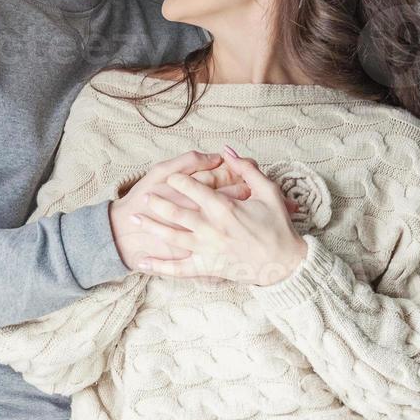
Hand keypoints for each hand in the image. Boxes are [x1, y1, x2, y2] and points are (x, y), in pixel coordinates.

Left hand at [129, 147, 307, 285]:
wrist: (285, 264)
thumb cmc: (278, 227)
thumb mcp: (268, 192)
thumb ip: (247, 169)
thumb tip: (227, 150)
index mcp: (225, 208)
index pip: (195, 189)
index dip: (179, 181)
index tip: (170, 177)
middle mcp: (212, 229)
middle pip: (177, 213)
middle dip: (158, 203)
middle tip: (143, 196)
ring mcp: (207, 250)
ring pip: (173, 238)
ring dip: (152, 228)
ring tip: (135, 220)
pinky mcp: (208, 268)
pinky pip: (179, 269)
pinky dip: (160, 267)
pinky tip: (142, 263)